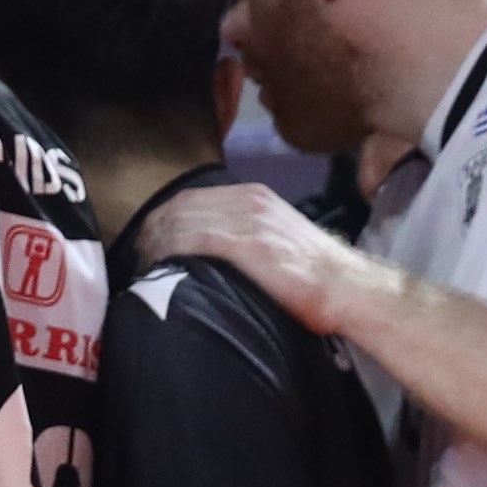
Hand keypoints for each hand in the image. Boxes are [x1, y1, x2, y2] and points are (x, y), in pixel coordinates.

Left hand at [141, 179, 348, 335]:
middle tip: (138, 256)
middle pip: (181, 206)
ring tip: (142, 266)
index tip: (150, 241)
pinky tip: (157, 267)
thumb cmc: (319, 277)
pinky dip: (168, 251)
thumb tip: (222, 256)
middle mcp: (249, 201)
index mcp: (256, 198)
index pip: (194, 199)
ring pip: (181, 221)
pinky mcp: (244, 244)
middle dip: (153, 230)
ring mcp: (246, 220)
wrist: (348, 288)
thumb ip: (252, 238)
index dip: (165, 219)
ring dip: (155, 243)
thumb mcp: (282, 242)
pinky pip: (192, 238)